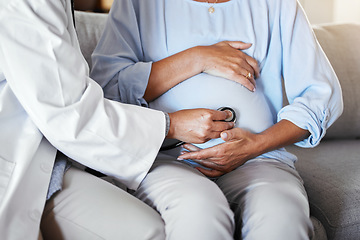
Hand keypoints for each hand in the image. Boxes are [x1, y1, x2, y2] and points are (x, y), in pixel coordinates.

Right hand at [167, 108, 234, 143]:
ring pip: (220, 134)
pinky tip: (214, 134)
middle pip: (224, 125)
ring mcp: (206, 134)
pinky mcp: (202, 140)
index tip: (228, 115)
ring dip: (224, 132)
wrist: (173, 125)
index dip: (227, 115)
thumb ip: (209, 114)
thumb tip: (217, 115)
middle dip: (229, 124)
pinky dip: (213, 136)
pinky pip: (212, 138)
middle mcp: (208, 124)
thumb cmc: (182, 117)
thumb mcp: (198, 110)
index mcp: (208, 114)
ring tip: (225, 130)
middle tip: (231, 123)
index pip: (223, 115)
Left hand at [177, 120, 309, 177]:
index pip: (202, 154)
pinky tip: (199, 168)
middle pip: (201, 160)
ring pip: (205, 166)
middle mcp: (221, 161)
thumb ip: (229, 133)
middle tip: (181, 152)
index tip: (182, 155)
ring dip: (195, 162)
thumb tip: (223, 134)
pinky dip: (204, 171)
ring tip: (187, 158)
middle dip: (190, 156)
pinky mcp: (227, 168)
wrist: (256, 146)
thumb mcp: (238, 132)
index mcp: (222, 151)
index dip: (190, 155)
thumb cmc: (246, 138)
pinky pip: (213, 173)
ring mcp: (224, 166)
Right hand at [199, 41, 259, 91]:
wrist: (204, 57)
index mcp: (240, 53)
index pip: (253, 62)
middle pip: (252, 70)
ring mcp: (236, 68)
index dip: (257, 69)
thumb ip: (239, 44)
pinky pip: (244, 81)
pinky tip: (251, 89)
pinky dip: (250, 86)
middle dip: (254, 77)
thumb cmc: (213, 50)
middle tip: (254, 81)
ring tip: (253, 87)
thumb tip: (250, 44)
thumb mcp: (227, 43)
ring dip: (253, 83)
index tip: (256, 73)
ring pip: (249, 76)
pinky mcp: (232, 74)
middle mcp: (240, 60)